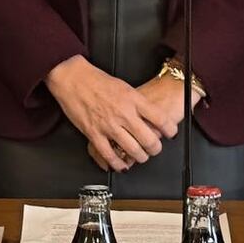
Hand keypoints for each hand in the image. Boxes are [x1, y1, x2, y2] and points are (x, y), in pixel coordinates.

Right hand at [47, 58, 174, 170]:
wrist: (72, 77)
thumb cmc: (96, 80)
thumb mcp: (124, 86)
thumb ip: (137, 102)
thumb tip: (149, 115)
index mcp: (133, 99)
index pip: (160, 119)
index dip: (170, 130)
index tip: (171, 133)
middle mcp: (124, 113)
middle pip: (149, 139)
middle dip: (155, 148)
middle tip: (155, 148)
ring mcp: (109, 125)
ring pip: (133, 150)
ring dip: (140, 157)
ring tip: (140, 156)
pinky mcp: (94, 133)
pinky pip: (109, 155)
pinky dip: (118, 164)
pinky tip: (121, 165)